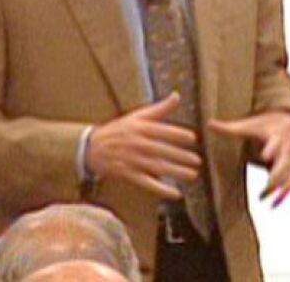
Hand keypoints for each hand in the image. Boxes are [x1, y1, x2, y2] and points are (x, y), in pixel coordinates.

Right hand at [86, 92, 201, 199]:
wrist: (92, 147)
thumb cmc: (120, 129)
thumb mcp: (137, 116)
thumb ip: (159, 109)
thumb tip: (177, 95)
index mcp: (139, 128)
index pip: (161, 131)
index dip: (176, 134)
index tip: (192, 138)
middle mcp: (136, 144)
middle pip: (161, 151)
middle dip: (180, 156)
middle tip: (197, 160)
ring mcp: (132, 160)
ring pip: (156, 167)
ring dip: (175, 172)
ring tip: (193, 175)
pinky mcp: (128, 174)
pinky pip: (146, 183)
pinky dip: (161, 189)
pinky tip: (175, 194)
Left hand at [208, 111, 289, 206]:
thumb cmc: (267, 126)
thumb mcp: (251, 125)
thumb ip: (230, 128)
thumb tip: (208, 124)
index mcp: (275, 136)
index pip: (275, 143)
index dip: (271, 149)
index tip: (263, 156)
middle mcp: (287, 149)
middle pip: (285, 164)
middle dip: (276, 177)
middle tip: (263, 191)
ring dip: (280, 190)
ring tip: (266, 202)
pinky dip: (285, 193)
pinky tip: (275, 204)